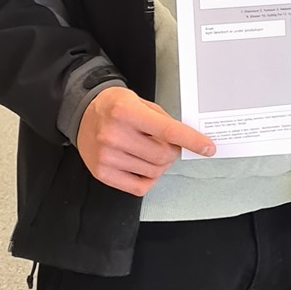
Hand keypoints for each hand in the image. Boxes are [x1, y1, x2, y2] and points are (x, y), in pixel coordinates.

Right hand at [76, 86, 214, 196]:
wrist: (83, 113)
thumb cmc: (115, 107)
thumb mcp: (140, 102)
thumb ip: (162, 121)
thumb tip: (187, 141)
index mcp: (125, 112)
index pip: (167, 131)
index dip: (191, 141)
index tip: (207, 148)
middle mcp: (113, 135)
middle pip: (163, 156)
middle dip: (173, 152)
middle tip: (168, 144)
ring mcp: (106, 156)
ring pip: (153, 172)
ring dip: (160, 164)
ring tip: (150, 151)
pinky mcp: (102, 173)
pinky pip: (138, 187)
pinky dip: (149, 179)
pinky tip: (143, 165)